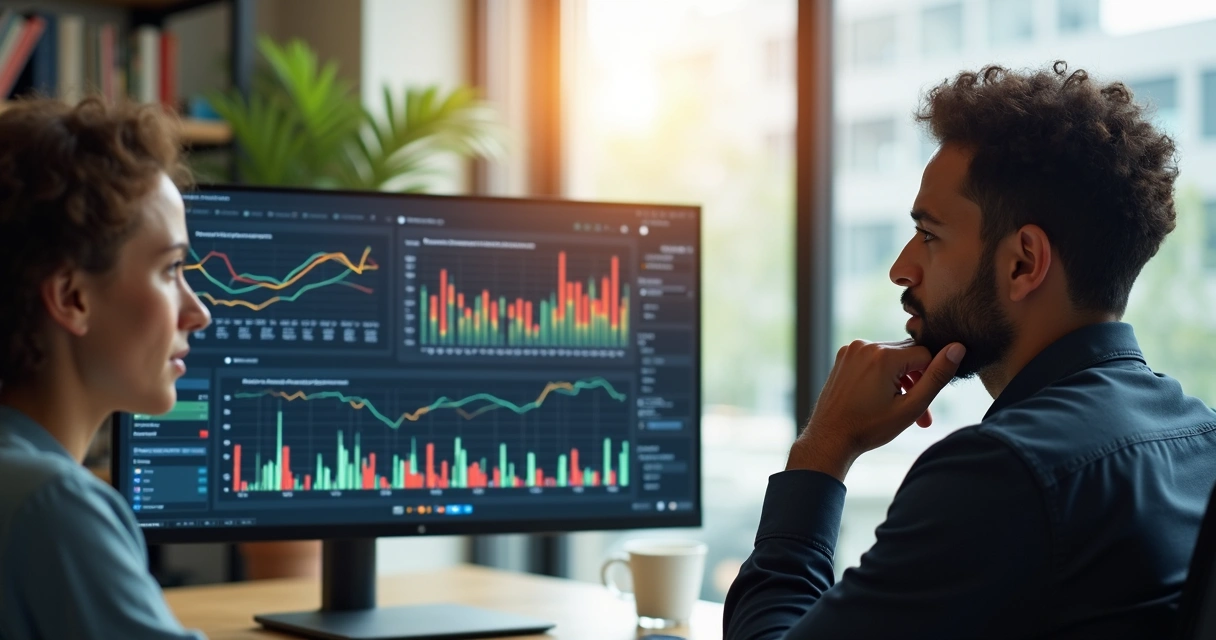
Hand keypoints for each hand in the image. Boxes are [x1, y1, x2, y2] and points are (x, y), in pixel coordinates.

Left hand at [787, 339, 964, 479]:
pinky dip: (884, 376)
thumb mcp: (910, 406)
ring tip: (902, 411)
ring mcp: (852, 349)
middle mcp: (866, 345)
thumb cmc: (869, 427)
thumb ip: (936, 377)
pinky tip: (883, 399)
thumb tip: (957, 348)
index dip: (930, 378)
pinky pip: (874, 360)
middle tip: (920, 414)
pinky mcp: (845, 356)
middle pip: (908, 355)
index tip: (925, 404)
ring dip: (901, 380)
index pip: (926, 355)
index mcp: (883, 355)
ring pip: (892, 359)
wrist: (829, 438)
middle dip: (917, 382)